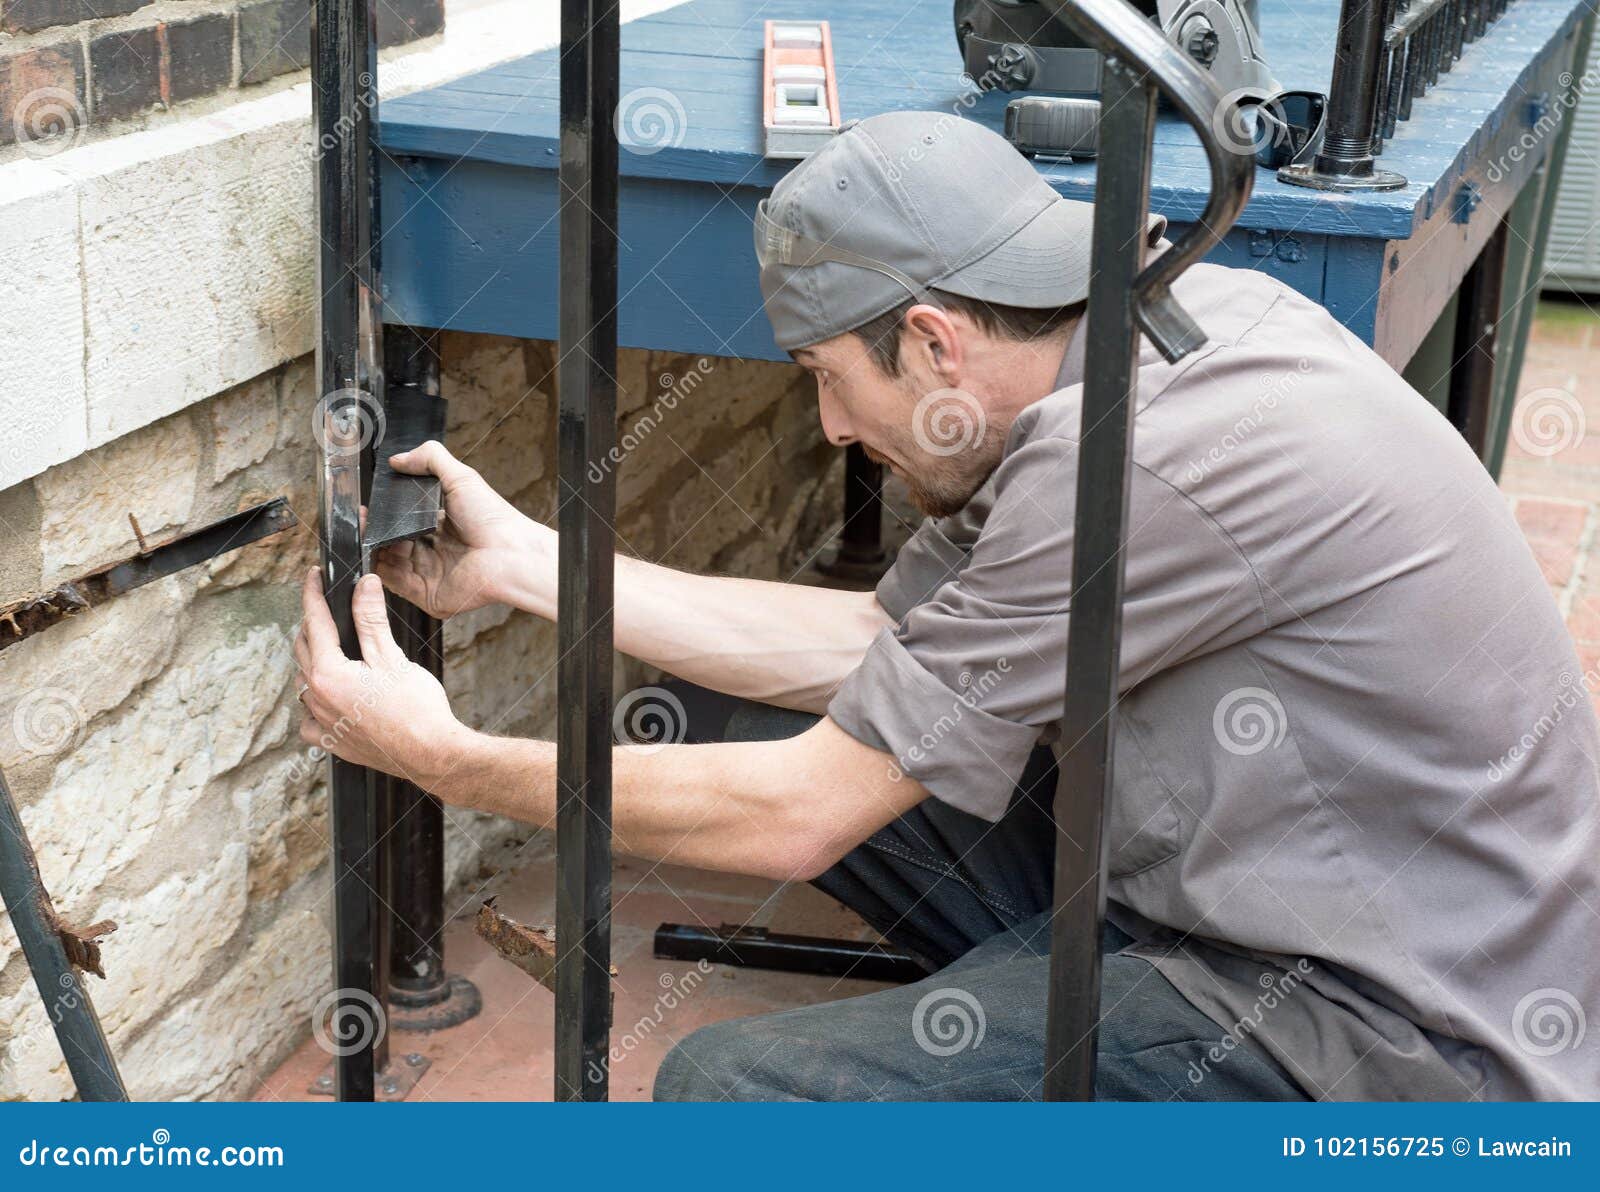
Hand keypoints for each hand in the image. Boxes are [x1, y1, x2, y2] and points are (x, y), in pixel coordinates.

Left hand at [295, 568, 474, 786]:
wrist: (431, 754)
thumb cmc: (416, 709)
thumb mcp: (392, 656)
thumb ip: (371, 619)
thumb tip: (364, 586)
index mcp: (329, 673)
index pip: (315, 622)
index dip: (313, 594)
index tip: (313, 577)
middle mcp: (318, 698)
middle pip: (303, 649)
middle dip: (312, 624)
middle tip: (327, 609)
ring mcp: (323, 722)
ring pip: (304, 681)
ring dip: (311, 661)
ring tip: (330, 649)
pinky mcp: (333, 742)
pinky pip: (309, 719)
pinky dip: (314, 703)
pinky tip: (328, 699)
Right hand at [372, 440, 549, 617]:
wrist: (510, 554)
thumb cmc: (493, 520)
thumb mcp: (461, 477)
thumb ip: (430, 459)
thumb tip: (399, 459)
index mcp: (441, 526)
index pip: (403, 522)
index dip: (384, 516)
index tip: (368, 507)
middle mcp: (435, 551)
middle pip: (392, 544)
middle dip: (375, 533)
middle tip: (362, 521)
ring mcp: (430, 575)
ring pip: (390, 565)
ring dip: (375, 551)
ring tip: (366, 535)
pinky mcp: (429, 596)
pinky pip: (396, 586)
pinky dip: (381, 573)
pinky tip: (374, 557)